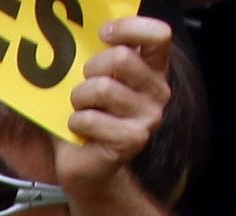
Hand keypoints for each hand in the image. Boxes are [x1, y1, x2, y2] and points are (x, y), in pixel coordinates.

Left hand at [57, 18, 170, 198]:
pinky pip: (92, 119)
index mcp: (153, 70)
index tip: (103, 34)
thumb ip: (100, 56)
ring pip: (103, 88)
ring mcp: (149, 117)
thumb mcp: (94, 80)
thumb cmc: (88, 117)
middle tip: (84, 86)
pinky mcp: (133, 140)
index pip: (158, 36)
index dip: (130, 28)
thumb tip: (85, 30)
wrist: (86, 167)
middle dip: (90, 69)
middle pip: (122, 58)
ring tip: (81, 109)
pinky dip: (76, 122)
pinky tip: (81, 130)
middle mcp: (158, 91)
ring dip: (79, 98)